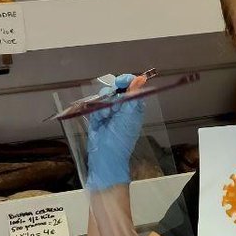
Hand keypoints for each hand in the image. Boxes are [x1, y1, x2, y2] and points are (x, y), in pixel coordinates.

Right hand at [85, 73, 145, 191]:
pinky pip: (95, 105)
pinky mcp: (97, 115)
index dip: (127, 81)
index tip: (122, 81)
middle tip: (112, 102)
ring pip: (104, 95)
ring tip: (106, 116)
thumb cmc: (121, 139)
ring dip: (104, 104)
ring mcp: (109, 110)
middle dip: (113, 93)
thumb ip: (133, 98)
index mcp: (134, 107)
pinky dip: (97, 111)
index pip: (132, 87)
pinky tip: (99, 120)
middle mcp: (122, 107)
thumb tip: (140, 80)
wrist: (105, 155)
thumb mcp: (130, 117)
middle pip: (117, 88)